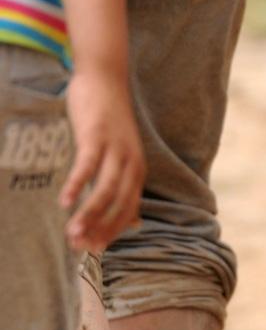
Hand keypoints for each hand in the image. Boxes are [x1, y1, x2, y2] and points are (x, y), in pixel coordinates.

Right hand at [58, 69, 144, 252]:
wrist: (105, 80)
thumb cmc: (107, 121)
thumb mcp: (119, 156)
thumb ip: (122, 186)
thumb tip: (133, 222)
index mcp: (137, 172)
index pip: (127, 211)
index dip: (111, 232)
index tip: (94, 249)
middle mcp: (131, 164)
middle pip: (118, 205)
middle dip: (99, 229)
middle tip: (79, 247)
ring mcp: (116, 150)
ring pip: (106, 190)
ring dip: (89, 214)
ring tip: (72, 232)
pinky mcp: (98, 136)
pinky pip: (88, 166)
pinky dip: (78, 185)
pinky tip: (65, 201)